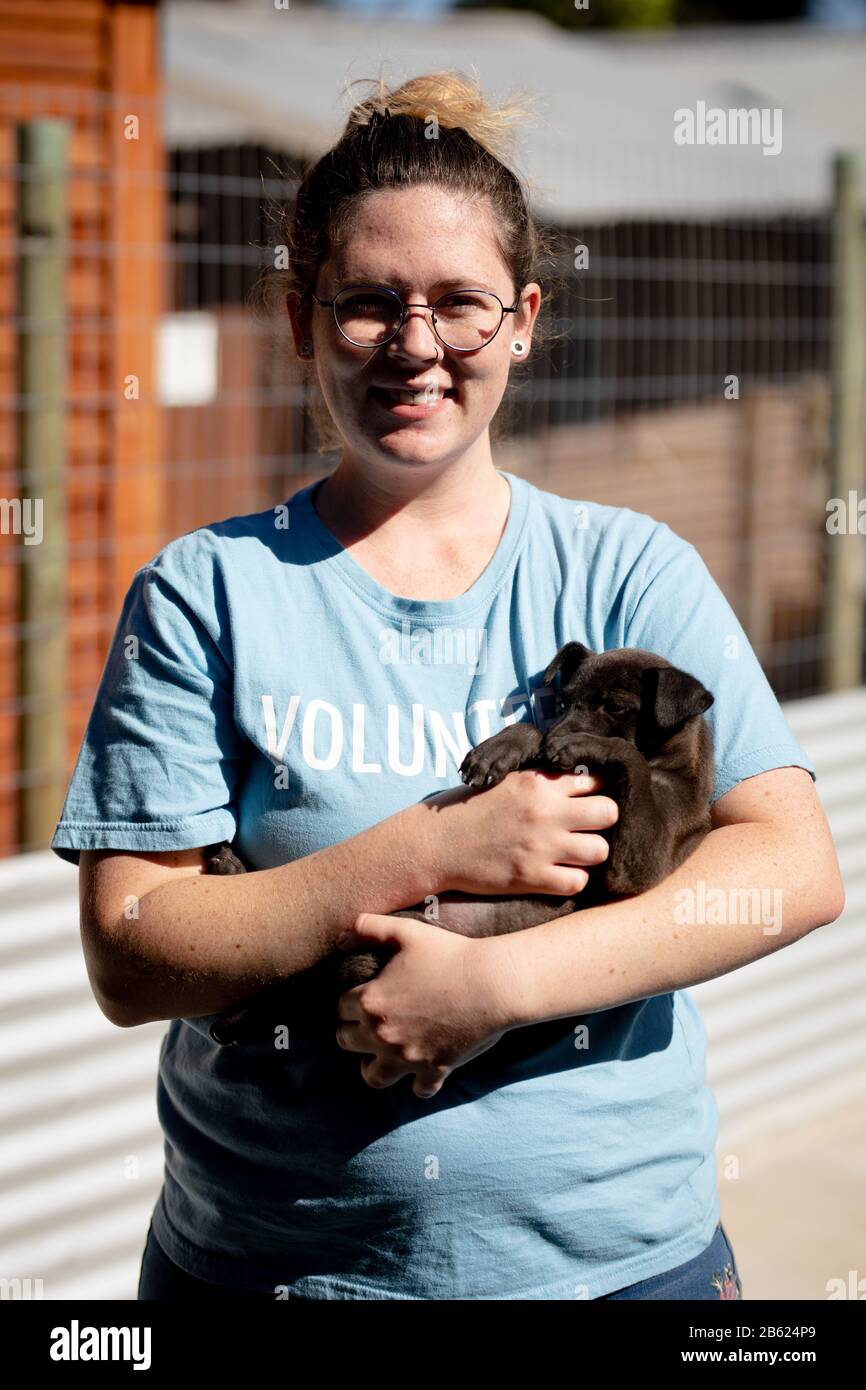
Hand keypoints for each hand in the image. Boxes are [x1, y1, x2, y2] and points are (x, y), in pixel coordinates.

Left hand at [333, 913, 514, 1098]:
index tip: (359, 997)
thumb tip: (340, 937)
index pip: (339, 1008)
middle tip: (365, 1023)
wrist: (492, 983)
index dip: (347, 1001)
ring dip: (372, 1065)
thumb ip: (367, 927)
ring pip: (372, 1077)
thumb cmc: (449, 953)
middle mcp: (382, 1035)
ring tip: (380, 1055)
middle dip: (352, 1031)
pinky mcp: (434, 1070)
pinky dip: (418, 1083)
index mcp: (370, 1002)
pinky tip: (421, 1070)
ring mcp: (407, 1057)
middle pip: (346, 1041)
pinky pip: (418, 1090)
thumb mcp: (405, 931)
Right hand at [427, 767, 618, 896]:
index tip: (587, 801)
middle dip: (602, 821)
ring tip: (574, 854)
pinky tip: (559, 874)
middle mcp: (545, 812)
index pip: (595, 780)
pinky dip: (572, 880)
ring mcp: (541, 846)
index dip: (595, 791)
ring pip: (600, 851)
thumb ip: (539, 780)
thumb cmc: (467, 809)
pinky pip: (578, 882)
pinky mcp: (532, 877)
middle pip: (609, 812)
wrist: (435, 843)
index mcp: (538, 782)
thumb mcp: (503, 779)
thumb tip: (574, 779)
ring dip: (590, 853)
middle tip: (587, 828)